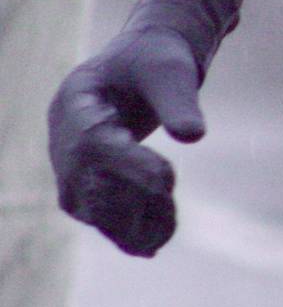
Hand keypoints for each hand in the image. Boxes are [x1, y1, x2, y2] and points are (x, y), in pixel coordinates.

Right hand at [47, 28, 205, 256]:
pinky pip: (103, 219)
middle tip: (170, 206)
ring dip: (133, 225)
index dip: (128, 165)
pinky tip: (155, 243)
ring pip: (95, 210)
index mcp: (76, 102)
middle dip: (134, 200)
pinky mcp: (85, 189)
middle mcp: (63, 140)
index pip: (93, 143)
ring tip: (166, 232)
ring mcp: (70, 168)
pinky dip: (130, 233)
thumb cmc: (154, 63)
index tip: (167, 179)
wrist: (137, 68)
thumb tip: (193, 136)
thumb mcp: (170, 70)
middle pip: (90, 183)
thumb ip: (179, 100)